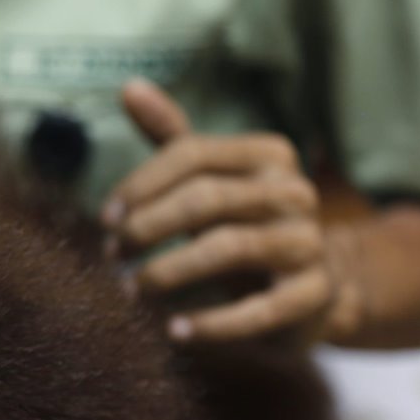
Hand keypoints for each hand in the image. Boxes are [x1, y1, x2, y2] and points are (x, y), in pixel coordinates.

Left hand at [102, 79, 334, 343]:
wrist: (313, 284)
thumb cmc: (241, 222)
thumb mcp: (209, 176)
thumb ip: (171, 136)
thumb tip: (129, 87)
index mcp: (266, 154)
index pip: (190, 155)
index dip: (140, 185)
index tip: (105, 220)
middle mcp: (294, 190)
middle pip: (206, 197)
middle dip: (148, 227)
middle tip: (111, 254)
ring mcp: (308, 242)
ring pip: (230, 247)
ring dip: (169, 272)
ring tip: (131, 291)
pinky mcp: (315, 294)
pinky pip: (259, 310)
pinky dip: (211, 324)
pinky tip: (174, 332)